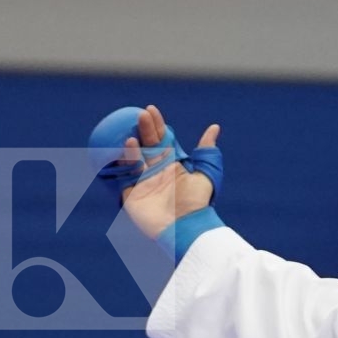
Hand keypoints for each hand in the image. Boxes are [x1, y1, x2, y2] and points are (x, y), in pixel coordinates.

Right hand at [117, 105, 221, 239]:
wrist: (186, 228)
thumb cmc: (198, 203)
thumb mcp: (206, 174)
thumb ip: (207, 152)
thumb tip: (214, 127)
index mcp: (172, 165)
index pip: (162, 140)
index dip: (157, 124)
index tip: (151, 109)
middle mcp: (156, 172)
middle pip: (147, 145)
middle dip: (143, 129)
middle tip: (140, 115)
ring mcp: (142, 183)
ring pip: (133, 159)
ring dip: (131, 146)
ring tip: (132, 135)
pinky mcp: (130, 196)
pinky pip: (123, 177)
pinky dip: (123, 163)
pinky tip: (125, 149)